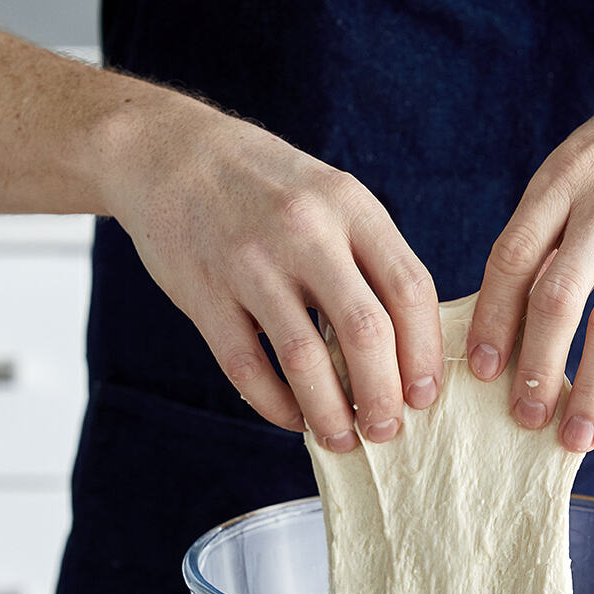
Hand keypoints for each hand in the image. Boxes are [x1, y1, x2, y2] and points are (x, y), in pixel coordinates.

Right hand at [107, 87, 442, 449]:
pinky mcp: (205, 293)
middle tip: (388, 431)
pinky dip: (275, 405)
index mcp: (350, 206)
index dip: (424, 353)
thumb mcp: (330, 195)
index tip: (425, 395)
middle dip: (383, 395)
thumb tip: (407, 347)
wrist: (168, 153)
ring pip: (304, 359)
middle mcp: (305, 232)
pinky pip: (246, 367)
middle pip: (365, 331)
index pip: (410, 288)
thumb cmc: (264, 185)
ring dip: (330, 413)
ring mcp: (251, 263)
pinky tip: (292, 419)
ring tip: (342, 440)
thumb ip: (369, 257)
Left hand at [466, 16, 593, 450]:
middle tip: (521, 418)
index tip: (479, 369)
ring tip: (573, 436)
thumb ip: (553, 215)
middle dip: (534, 367)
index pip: (511, 259)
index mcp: (564, 179)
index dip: (492, 319)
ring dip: (588, 386)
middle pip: (555, 300)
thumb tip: (513, 290)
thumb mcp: (588, 150)